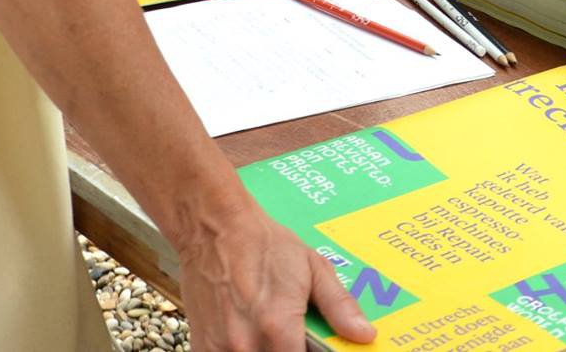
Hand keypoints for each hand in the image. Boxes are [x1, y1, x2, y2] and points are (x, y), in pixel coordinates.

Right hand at [176, 198, 374, 350]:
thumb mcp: (312, 267)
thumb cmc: (264, 244)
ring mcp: (220, 347)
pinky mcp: (202, 345)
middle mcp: (247, 344)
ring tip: (269, 334)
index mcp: (279, 326)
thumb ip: (339, 306)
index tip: (312, 348)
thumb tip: (364, 335)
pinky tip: (247, 337)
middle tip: (292, 338)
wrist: (213, 226)